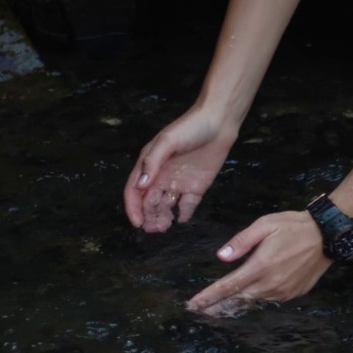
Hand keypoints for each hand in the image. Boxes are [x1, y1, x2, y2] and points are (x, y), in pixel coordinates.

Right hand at [124, 108, 237, 232]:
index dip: (133, 207)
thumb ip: (152, 162)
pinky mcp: (196, 187)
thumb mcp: (167, 142)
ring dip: (162, 217)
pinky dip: (183, 213)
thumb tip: (141, 186)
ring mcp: (178, 183)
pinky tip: (181, 218)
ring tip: (163, 227)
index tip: (137, 222)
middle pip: (149, 202)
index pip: (135, 190)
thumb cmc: (190, 128)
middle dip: (148, 216)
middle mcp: (162, 176)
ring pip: (165, 206)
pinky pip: (187, 205)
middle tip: (153, 229)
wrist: (219, 123)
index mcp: (150, 164)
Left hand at [187, 211, 332, 315]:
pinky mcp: (294, 294)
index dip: (208, 297)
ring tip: (222, 303)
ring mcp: (283, 292)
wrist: (327, 235)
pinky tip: (253, 291)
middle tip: (201, 310)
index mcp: (260, 267)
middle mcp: (270, 284)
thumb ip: (242, 242)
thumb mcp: (265, 225)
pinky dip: (258, 296)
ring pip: (254, 300)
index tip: (192, 305)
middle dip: (217, 305)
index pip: (228, 287)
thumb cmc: (293, 226)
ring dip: (238, 301)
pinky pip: (270, 298)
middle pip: (238, 299)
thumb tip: (221, 257)